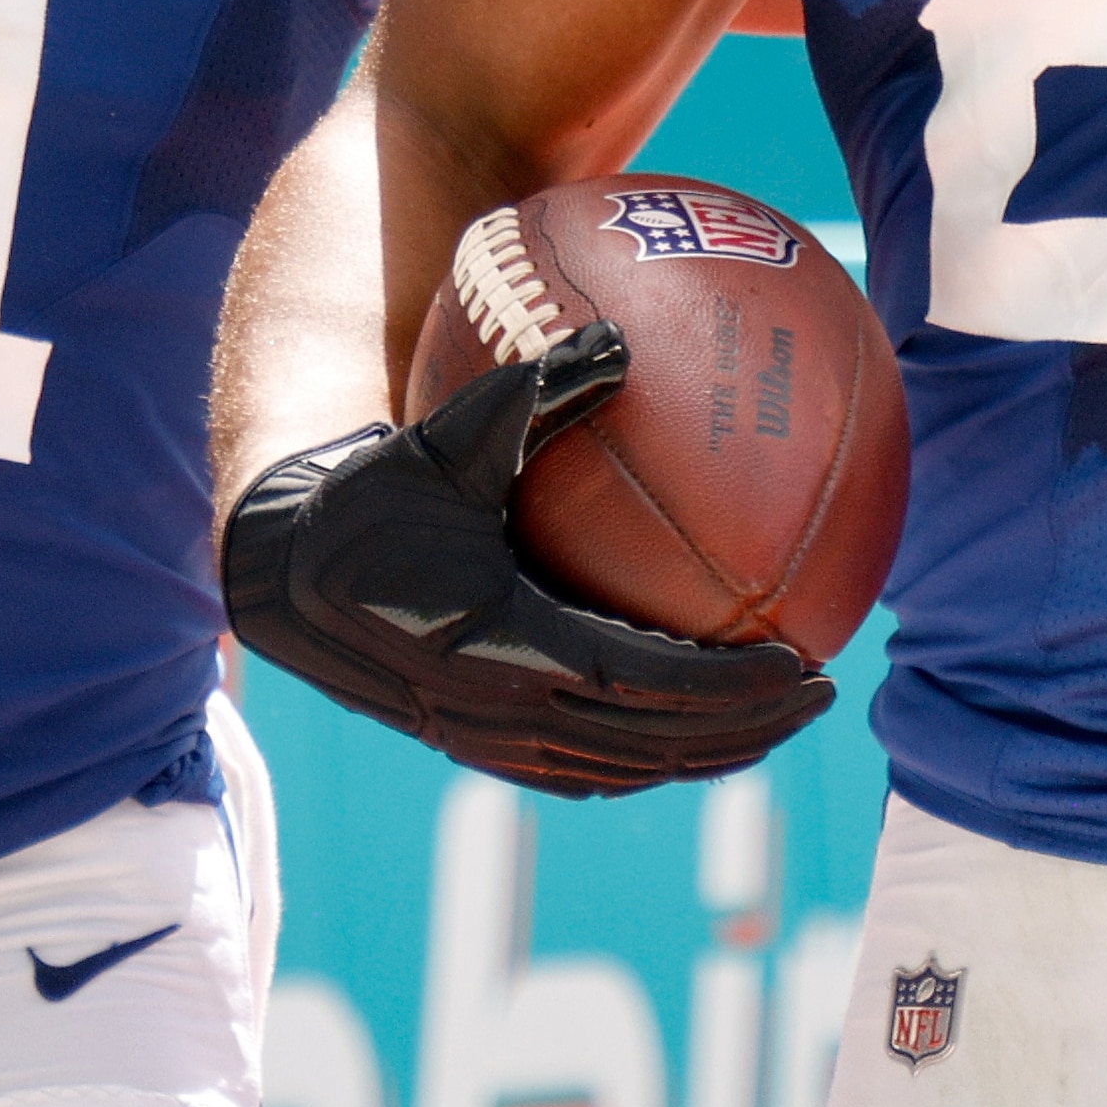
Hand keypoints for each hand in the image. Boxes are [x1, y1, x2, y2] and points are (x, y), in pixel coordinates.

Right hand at [219, 326, 833, 797]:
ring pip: (626, 769)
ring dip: (706, 754)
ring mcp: (488, 741)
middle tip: (824, 692)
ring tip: (775, 720)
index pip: (647, 684)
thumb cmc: (370, 497)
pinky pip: (585, 771)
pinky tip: (692, 729)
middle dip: (746, 729)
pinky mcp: (476, 747)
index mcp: (506, 646)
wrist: (282, 576)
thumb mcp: (450, 435)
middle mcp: (501, 712)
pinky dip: (650, 758)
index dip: (731, 687)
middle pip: (654, 745)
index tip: (804, 664)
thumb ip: (537, 387)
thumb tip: (620, 335)